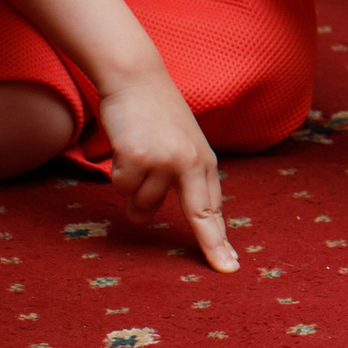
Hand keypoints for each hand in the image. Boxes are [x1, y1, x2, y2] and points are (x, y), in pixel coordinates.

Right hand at [98, 74, 237, 272]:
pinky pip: (122, 187)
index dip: (219, 240)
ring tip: (137, 158)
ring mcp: (166, 160)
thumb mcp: (181, 144)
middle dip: (211, 244)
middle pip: (201, 214)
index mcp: (205, 162)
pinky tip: (125, 148)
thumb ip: (176, 179)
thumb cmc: (156, 114)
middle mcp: (191, 162)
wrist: (137, 78)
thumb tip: (145, 218)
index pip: (213, 209)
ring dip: (133, 192)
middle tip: (225, 268)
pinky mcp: (139, 157)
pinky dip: (118, 173)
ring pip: (143, 204)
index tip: (229, 266)